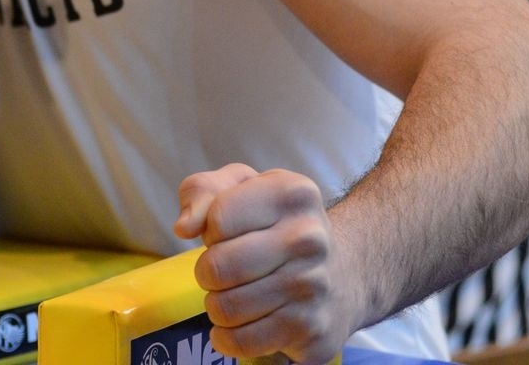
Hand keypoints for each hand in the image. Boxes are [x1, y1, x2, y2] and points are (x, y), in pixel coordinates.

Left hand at [174, 164, 362, 363]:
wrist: (343, 272)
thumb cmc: (275, 224)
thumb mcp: (238, 187)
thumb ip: (200, 192)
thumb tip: (184, 227)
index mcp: (292, 194)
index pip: (218, 217)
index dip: (210, 231)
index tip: (225, 235)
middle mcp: (309, 239)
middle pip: (218, 267)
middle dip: (207, 272)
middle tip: (221, 272)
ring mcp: (314, 287)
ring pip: (226, 307)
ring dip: (216, 305)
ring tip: (233, 295)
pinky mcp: (312, 330)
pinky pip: (243, 341)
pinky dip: (227, 338)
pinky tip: (235, 326)